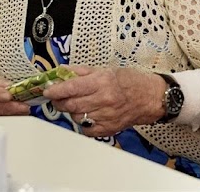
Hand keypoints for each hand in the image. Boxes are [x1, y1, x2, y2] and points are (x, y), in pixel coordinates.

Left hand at [42, 65, 162, 136]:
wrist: (152, 97)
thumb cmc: (130, 81)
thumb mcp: (105, 70)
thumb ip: (82, 71)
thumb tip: (62, 71)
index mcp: (101, 82)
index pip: (72, 88)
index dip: (56, 90)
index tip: (47, 90)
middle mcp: (104, 100)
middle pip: (71, 105)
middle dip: (59, 101)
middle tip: (56, 97)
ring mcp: (107, 116)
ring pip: (77, 117)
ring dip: (71, 111)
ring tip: (75, 104)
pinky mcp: (110, 128)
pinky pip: (87, 130)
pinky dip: (82, 123)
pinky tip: (86, 115)